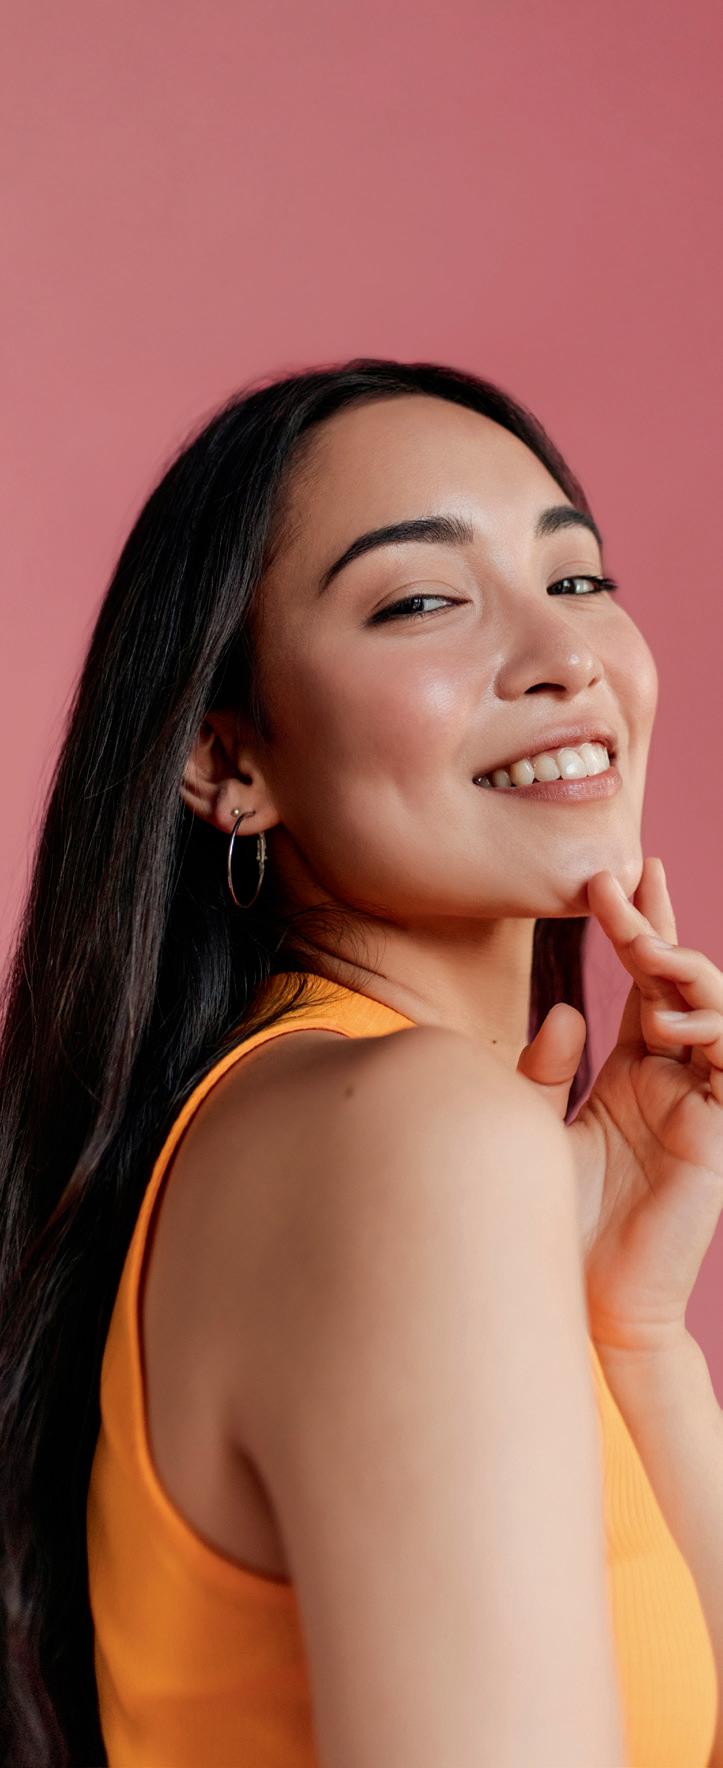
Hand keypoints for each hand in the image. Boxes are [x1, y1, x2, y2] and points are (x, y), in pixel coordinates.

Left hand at [517, 857, 722, 1353]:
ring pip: (718, 1013)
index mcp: (632, 1070)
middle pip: (682, 981)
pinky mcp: (718, 1138)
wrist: (569, 1298)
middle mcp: (673, 1078)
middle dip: (656, 926)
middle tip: (621, 883)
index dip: (636, 925)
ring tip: (648, 953)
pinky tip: (670, 1020)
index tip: (611, 874)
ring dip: (688, 972)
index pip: (644, 981)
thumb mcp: (528, 1127)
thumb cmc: (547, 1220)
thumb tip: (564, 1012)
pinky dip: (713, 1031)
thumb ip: (541, 1071)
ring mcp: (700, 1105)